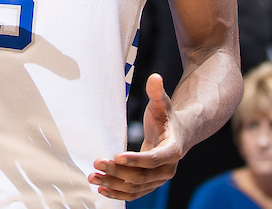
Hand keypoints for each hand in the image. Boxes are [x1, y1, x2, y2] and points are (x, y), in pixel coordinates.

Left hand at [90, 74, 182, 200]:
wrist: (178, 135)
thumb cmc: (166, 117)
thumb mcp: (163, 104)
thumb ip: (157, 92)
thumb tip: (155, 76)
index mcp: (172, 150)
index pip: (153, 158)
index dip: (135, 159)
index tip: (116, 155)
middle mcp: (168, 170)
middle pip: (142, 176)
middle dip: (118, 172)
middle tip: (97, 163)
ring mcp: (159, 180)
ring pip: (136, 187)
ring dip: (114, 184)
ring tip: (93, 177)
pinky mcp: (150, 184)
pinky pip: (135, 193)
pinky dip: (119, 193)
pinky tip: (102, 189)